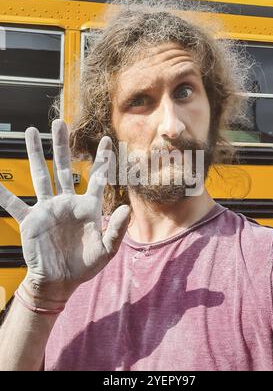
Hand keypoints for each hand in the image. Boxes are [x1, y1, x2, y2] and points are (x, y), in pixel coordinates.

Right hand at [0, 120, 129, 307]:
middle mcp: (67, 202)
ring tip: (30, 132)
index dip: (103, 159)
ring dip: (35, 154)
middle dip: (62, 145)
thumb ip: (117, 229)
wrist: (60, 282)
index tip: (107, 140)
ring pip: (40, 176)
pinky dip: (2, 193)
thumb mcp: (106, 250)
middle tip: (60, 122)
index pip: (97, 178)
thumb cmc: (84, 266)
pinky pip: (13, 204)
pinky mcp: (30, 220)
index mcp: (88, 207)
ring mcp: (47, 209)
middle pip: (64, 167)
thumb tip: (128, 208)